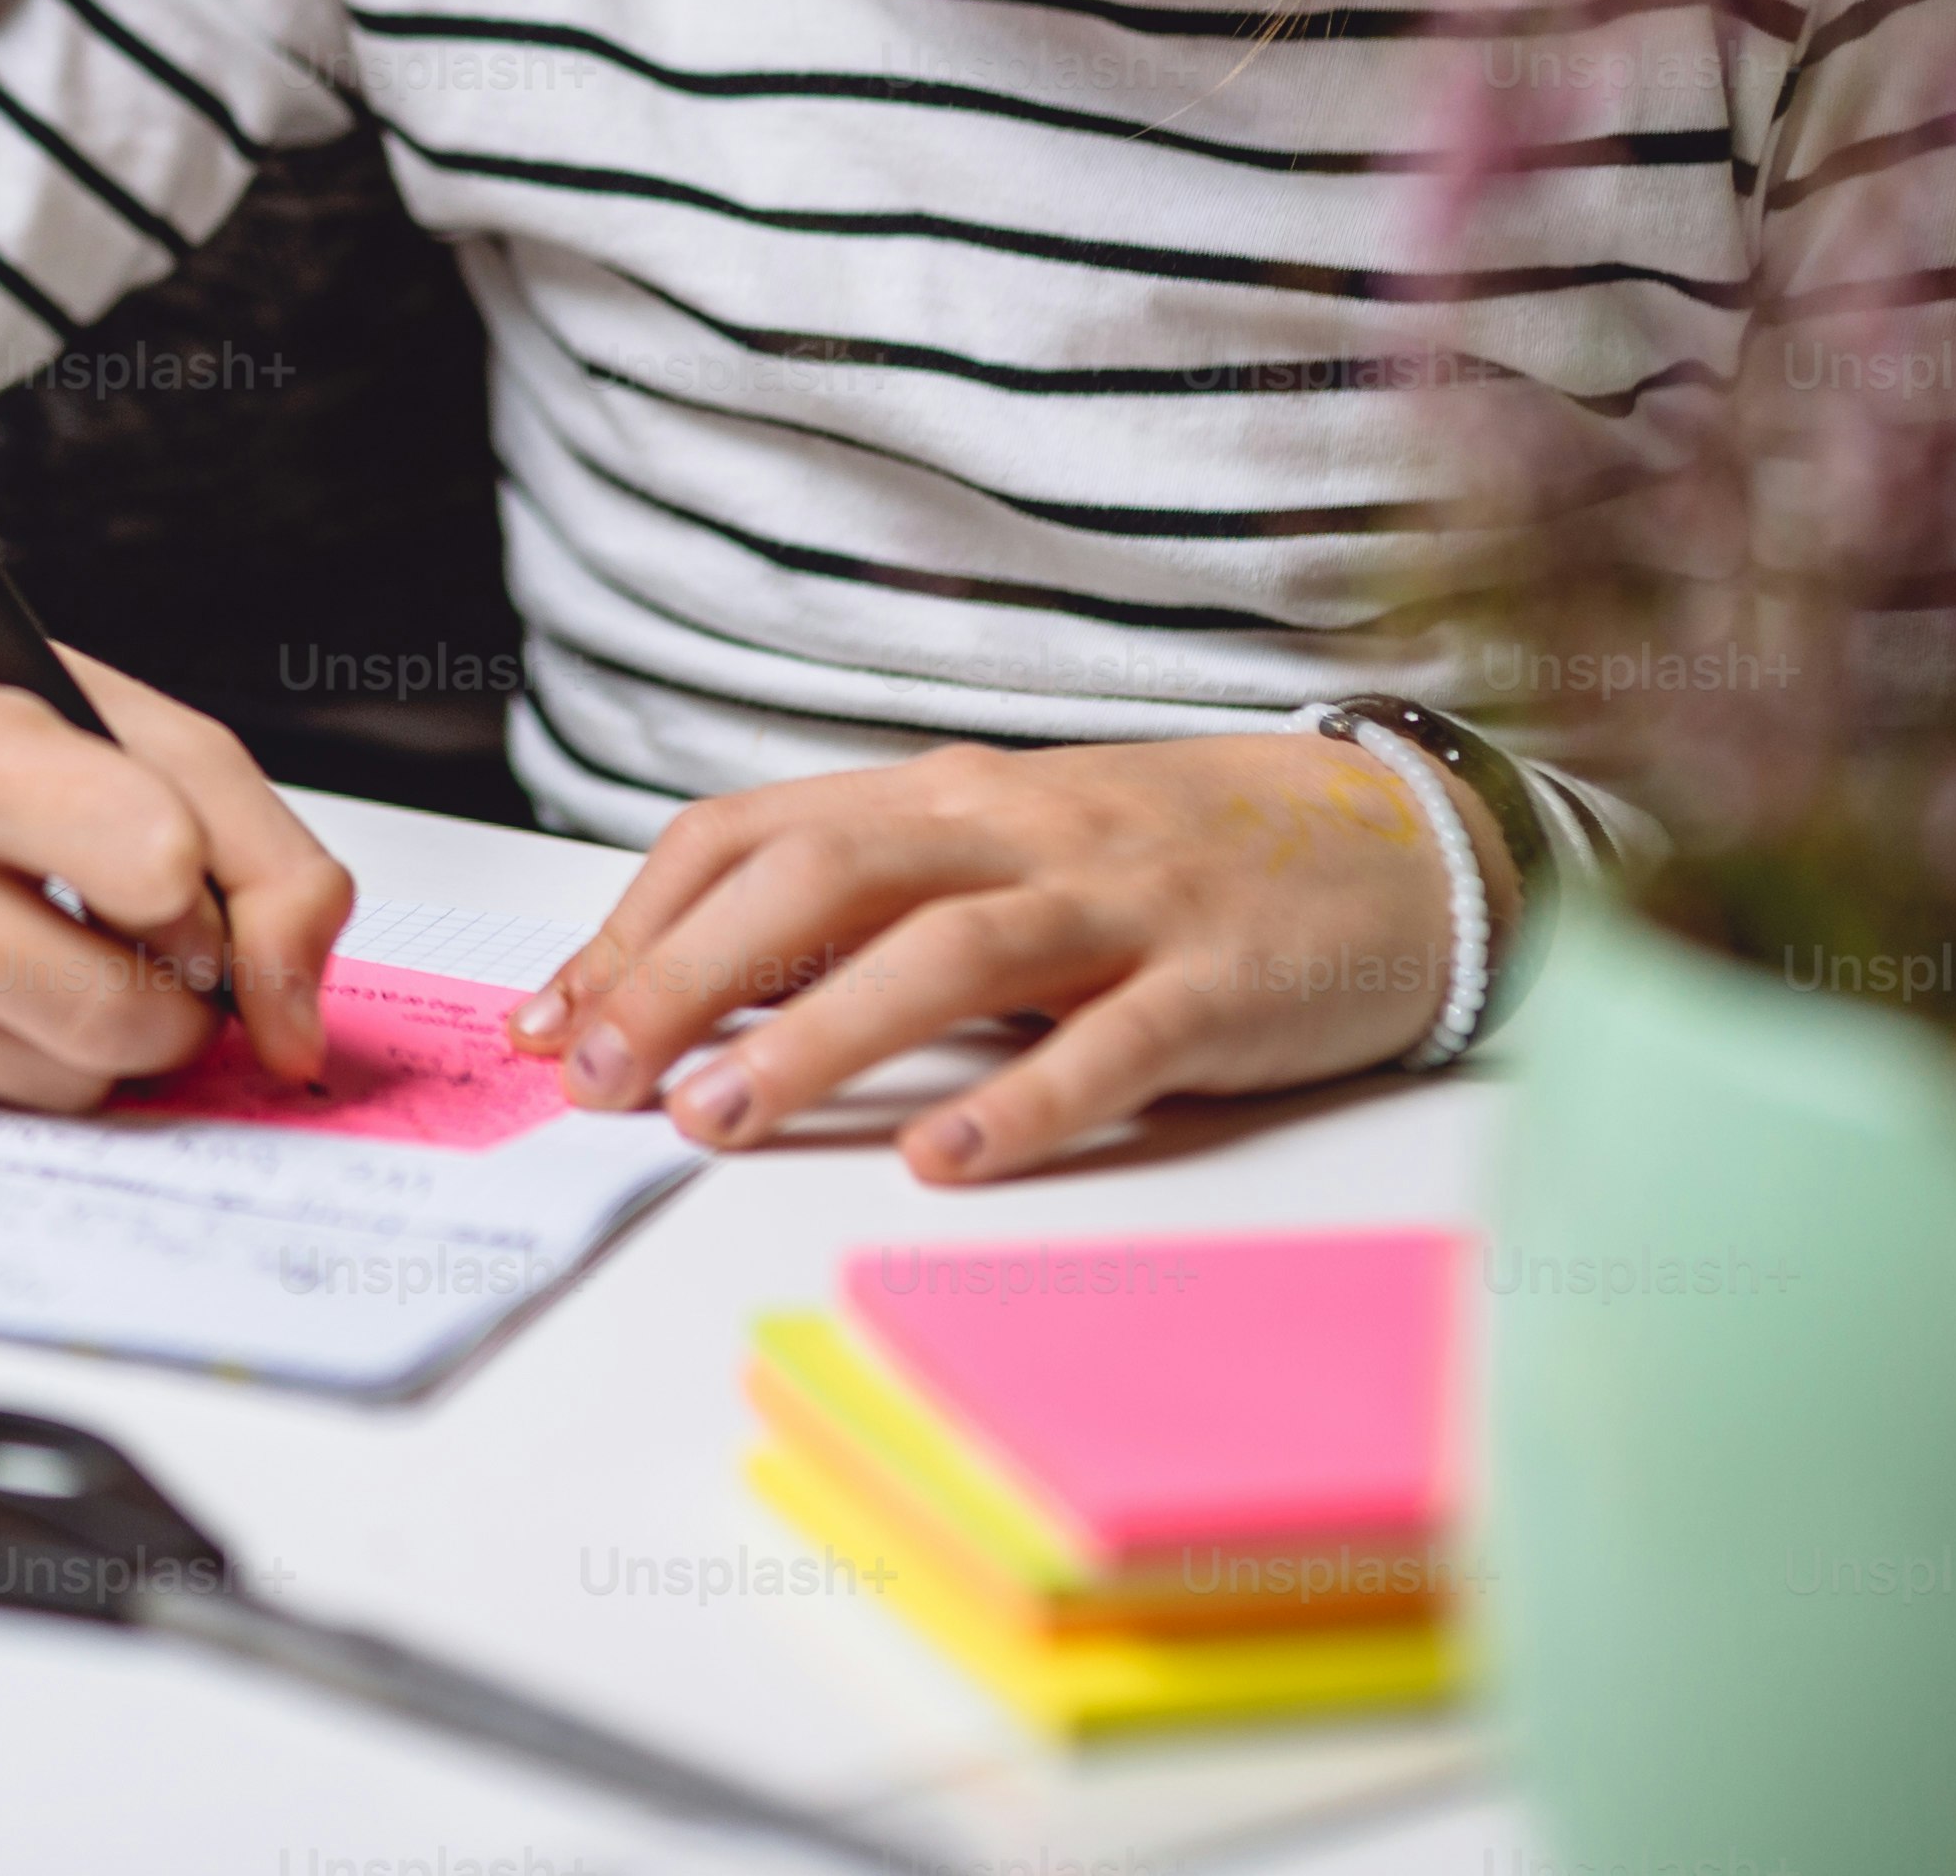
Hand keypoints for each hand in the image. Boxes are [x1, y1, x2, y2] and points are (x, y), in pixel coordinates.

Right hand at [0, 572, 354, 1108]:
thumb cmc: (3, 719)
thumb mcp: (156, 736)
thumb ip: (271, 867)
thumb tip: (293, 1035)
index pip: (155, 867)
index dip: (199, 888)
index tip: (178, 871)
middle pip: (114, 1012)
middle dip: (180, 998)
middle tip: (158, 939)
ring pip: (67, 1082)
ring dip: (116, 1036)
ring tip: (76, 944)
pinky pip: (8, 1102)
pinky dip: (43, 1053)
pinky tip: (7, 971)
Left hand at [515, 735, 1500, 1184]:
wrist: (1399, 837)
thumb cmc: (1172, 860)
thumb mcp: (1004, 850)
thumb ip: (872, 902)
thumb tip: (701, 986)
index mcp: (945, 794)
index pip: (750, 834)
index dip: (639, 924)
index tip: (556, 1021)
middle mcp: (1016, 829)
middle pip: (818, 881)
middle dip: (687, 975)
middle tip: (599, 1078)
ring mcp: (1123, 902)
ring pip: (944, 952)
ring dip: (815, 1037)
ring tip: (714, 1120)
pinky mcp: (1220, 984)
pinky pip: (1111, 1043)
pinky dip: (1021, 1102)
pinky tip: (943, 1161)